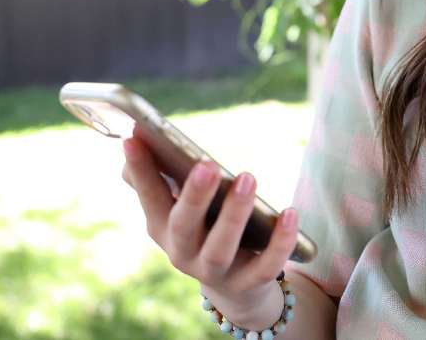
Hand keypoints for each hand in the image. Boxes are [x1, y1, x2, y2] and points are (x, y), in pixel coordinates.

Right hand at [119, 132, 299, 313]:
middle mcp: (183, 253)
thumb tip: (135, 137)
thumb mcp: (179, 208)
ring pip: (221, 247)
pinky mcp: (249, 283)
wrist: (234, 288)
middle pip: (184, 226)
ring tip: (248, 178)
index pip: (149, 197)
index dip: (140, 170)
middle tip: (207, 164)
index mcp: (163, 228)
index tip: (134, 138)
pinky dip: (279, 242)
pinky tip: (291, 213)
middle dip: (194, 196)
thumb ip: (158, 177)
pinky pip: (266, 266)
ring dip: (234, 214)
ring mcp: (214, 272)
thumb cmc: (204, 231)